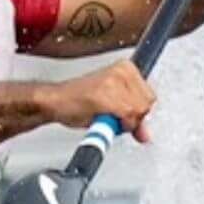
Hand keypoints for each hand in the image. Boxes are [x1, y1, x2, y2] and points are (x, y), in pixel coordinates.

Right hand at [42, 61, 156, 142]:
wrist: (54, 101)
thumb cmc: (79, 100)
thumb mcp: (112, 106)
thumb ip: (132, 117)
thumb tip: (146, 134)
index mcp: (127, 68)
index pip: (149, 96)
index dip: (138, 112)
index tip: (125, 115)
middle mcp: (123, 71)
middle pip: (146, 104)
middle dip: (132, 118)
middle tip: (111, 117)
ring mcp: (114, 81)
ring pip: (137, 111)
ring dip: (122, 122)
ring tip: (104, 116)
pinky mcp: (106, 95)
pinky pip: (125, 116)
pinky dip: (114, 125)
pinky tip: (101, 119)